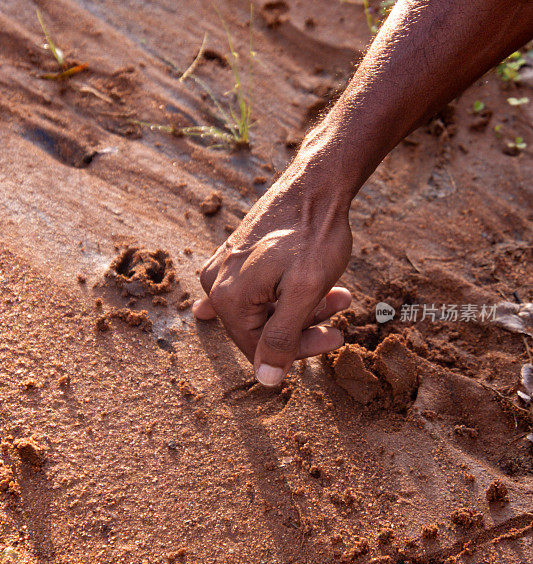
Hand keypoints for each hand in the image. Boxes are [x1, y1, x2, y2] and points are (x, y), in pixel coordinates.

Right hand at [193, 153, 353, 385]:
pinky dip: (288, 294)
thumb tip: (265, 380)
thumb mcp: (305, 293)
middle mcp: (216, 283)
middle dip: (305, 326)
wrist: (316, 183)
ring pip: (266, 307)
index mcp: (228, 297)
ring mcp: (225, 266)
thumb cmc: (314, 235)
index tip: (335, 337)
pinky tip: (292, 301)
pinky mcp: (237, 255)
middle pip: (261, 329)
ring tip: (340, 296)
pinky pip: (261, 289)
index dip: (300, 351)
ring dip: (304, 309)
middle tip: (341, 314)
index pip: (259, 349)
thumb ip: (283, 338)